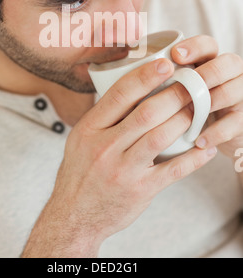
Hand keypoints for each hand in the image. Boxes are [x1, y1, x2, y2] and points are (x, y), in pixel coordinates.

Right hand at [23, 56, 216, 257]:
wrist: (73, 215)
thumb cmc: (80, 172)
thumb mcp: (81, 137)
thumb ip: (104, 115)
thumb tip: (131, 88)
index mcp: (89, 128)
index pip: (120, 95)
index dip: (145, 77)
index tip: (165, 64)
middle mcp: (104, 147)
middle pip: (146, 113)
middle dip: (174, 95)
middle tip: (191, 84)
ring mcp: (122, 170)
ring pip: (161, 137)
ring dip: (184, 120)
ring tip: (198, 109)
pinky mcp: (139, 190)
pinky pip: (172, 171)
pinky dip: (193, 158)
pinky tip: (205, 147)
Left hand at [171, 35, 242, 159]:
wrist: (212, 134)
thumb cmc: (184, 106)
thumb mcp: (174, 88)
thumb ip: (160, 76)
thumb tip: (129, 63)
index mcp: (209, 60)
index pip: (208, 44)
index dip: (194, 47)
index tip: (175, 55)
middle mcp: (228, 73)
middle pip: (227, 63)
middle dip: (206, 73)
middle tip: (187, 85)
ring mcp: (239, 94)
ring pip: (234, 90)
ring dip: (212, 102)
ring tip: (190, 114)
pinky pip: (236, 122)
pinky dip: (217, 132)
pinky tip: (199, 141)